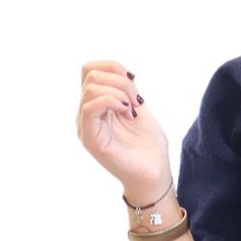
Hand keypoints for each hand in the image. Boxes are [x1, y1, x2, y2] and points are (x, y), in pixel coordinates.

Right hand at [76, 59, 170, 198]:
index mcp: (96, 105)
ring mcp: (86, 127)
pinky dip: (112, 101)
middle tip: (138, 101)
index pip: (90, 70)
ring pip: (90, 88)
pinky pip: (90, 107)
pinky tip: (127, 113)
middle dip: (121, 80)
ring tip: (133, 109)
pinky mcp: (90, 139)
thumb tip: (119, 71)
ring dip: (119, 91)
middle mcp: (86, 114)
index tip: (135, 84)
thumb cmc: (148, 146)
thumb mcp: (138, 107)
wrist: (155, 174)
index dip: (113, 67)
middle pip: (90, 74)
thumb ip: (126, 89)